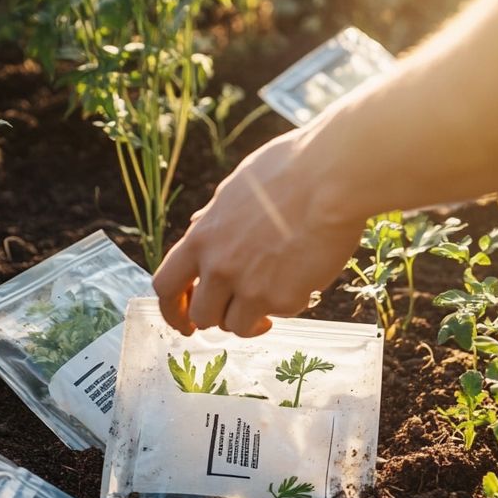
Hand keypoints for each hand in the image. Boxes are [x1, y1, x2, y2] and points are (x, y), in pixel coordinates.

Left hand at [152, 127, 365, 336]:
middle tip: (237, 312)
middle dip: (217, 318)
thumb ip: (215, 218)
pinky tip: (303, 279)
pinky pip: (279, 315)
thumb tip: (198, 226)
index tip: (184, 320)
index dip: (172, 310)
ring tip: (271, 300)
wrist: (330, 179)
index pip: (166, 287)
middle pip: (202, 316)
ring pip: (236, 326)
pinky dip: (289, 304)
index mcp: (202, 238)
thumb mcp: (235, 190)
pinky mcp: (284, 299)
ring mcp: (250, 287)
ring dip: (251, 319)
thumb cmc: (289, 171)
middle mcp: (219, 268)